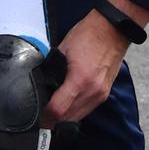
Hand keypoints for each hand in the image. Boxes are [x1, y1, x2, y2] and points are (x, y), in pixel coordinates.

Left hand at [45, 0, 147, 122]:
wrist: (113, 29)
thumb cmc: (88, 35)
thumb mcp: (62, 49)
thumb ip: (52, 69)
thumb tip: (41, 83)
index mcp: (80, 80)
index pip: (58, 109)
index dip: (44, 115)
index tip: (36, 114)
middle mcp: (93, 91)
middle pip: (68, 118)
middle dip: (52, 120)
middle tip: (40, 117)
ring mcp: (101, 94)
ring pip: (78, 117)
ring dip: (64, 118)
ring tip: (51, 114)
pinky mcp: (105, 93)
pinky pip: (87, 110)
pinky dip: (75, 111)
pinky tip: (66, 106)